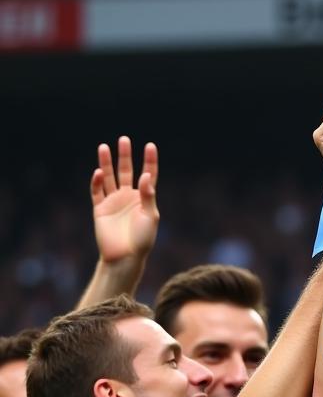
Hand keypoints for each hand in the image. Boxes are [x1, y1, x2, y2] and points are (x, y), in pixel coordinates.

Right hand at [91, 137, 158, 264]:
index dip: (150, 161)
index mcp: (144, 199)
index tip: (151, 146)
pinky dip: (96, 182)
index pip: (148, 175)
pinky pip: (97, 192)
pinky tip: (98, 172)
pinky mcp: (100, 209)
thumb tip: (145, 176)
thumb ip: (148, 196)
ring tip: (104, 147)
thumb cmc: (142, 239)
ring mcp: (113, 202)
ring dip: (106, 163)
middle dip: (125, 156)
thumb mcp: (151, 216)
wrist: (125, 257)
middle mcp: (128, 198)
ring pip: (109, 177)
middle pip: (126, 171)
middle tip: (124, 139)